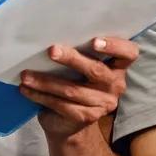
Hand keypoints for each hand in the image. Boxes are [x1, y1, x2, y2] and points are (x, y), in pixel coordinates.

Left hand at [23, 36, 137, 139]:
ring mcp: (102, 104)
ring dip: (45, 81)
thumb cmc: (75, 83)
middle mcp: (114, 85)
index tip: (94, 41)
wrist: (69, 123)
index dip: (115, 46)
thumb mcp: (81, 67)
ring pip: (72, 90)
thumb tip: (51, 32)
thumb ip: (79, 52)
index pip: (129, 54)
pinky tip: (26, 89)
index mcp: (118, 68)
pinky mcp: (85, 117)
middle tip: (52, 50)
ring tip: (26, 75)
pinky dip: (40, 95)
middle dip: (72, 59)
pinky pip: (60, 105)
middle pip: (95, 70)